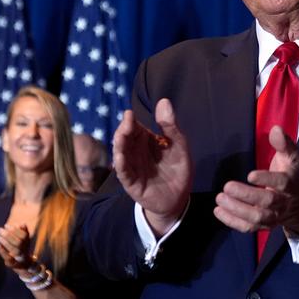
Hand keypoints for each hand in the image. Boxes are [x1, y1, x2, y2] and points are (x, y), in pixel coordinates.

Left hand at [0, 224, 34, 273]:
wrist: (24, 265)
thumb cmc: (22, 249)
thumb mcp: (24, 240)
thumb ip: (23, 231)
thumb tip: (22, 223)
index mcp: (27, 243)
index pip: (23, 236)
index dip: (15, 230)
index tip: (6, 225)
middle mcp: (24, 251)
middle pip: (18, 242)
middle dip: (8, 235)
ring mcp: (19, 258)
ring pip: (14, 250)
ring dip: (6, 242)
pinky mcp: (12, 264)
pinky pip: (9, 258)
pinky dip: (3, 252)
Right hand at [113, 98, 192, 234]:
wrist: (179, 198)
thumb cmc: (177, 169)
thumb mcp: (179, 145)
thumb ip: (170, 126)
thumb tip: (163, 100)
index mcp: (145, 140)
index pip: (133, 127)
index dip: (130, 120)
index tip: (129, 114)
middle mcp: (135, 151)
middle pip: (124, 138)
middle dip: (123, 129)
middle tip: (127, 122)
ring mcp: (132, 166)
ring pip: (120, 153)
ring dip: (119, 144)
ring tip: (121, 136)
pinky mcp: (131, 182)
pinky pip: (124, 172)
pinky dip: (120, 164)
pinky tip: (120, 157)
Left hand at [215, 126, 298, 235]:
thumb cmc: (291, 174)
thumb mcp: (292, 157)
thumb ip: (283, 143)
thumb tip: (275, 129)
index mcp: (291, 183)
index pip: (281, 183)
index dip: (266, 180)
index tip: (250, 175)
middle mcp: (283, 202)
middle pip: (266, 202)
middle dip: (246, 195)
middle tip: (227, 186)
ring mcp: (274, 216)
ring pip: (256, 218)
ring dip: (236, 210)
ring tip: (219, 199)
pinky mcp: (264, 226)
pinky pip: (249, 228)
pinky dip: (233, 222)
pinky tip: (218, 211)